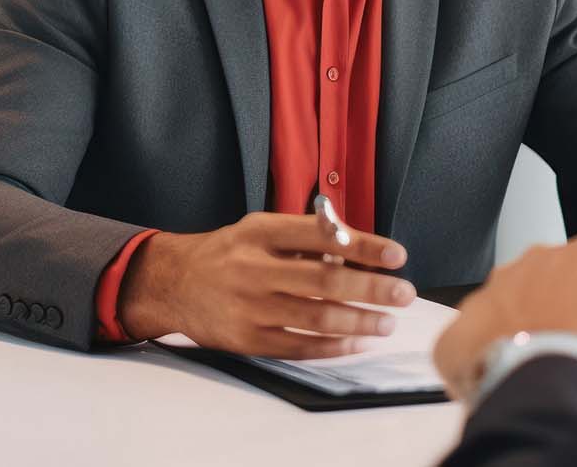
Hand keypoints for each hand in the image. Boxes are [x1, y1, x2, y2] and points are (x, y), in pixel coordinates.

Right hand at [118, 211, 415, 358]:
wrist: (173, 283)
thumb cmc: (228, 253)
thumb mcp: (258, 229)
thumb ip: (302, 236)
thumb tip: (355, 247)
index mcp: (259, 232)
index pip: (320, 236)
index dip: (362, 245)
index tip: (396, 255)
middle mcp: (253, 268)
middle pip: (323, 279)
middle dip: (370, 287)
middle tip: (403, 293)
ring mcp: (249, 307)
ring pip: (315, 317)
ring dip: (359, 321)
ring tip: (386, 322)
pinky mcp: (246, 340)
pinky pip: (298, 346)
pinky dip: (333, 347)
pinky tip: (357, 342)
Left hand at [433, 229, 576, 400]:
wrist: (545, 366)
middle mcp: (543, 257)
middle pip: (561, 286)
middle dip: (569, 311)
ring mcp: (499, 286)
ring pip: (516, 305)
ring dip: (529, 329)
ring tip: (547, 364)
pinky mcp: (466, 322)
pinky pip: (476, 337)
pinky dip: (489, 354)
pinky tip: (508, 375)